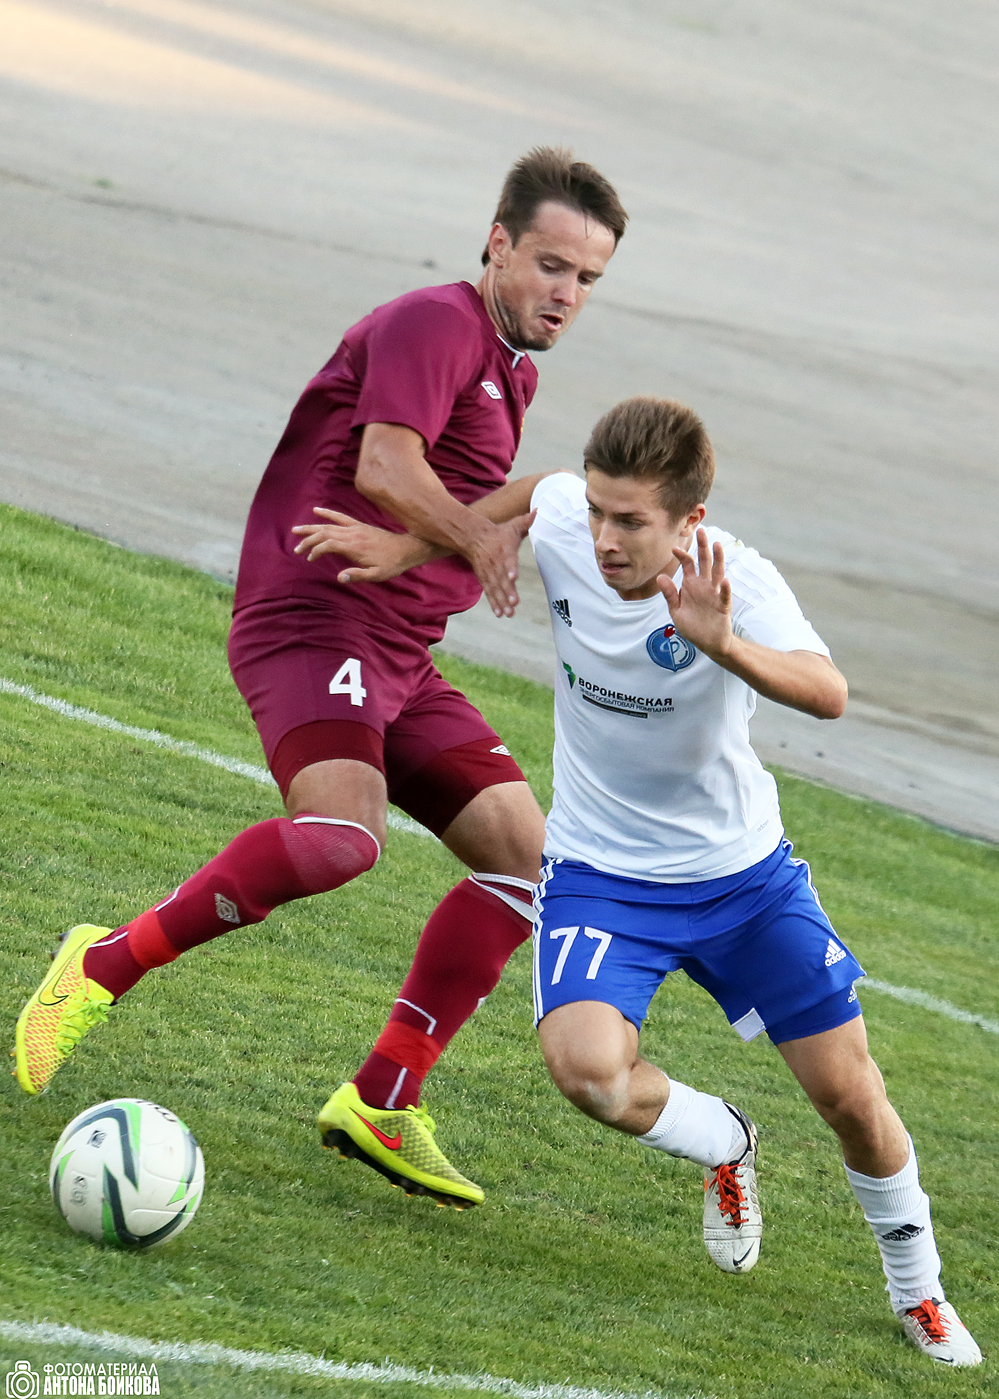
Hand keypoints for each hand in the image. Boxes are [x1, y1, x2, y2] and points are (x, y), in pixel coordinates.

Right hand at [291, 508, 430, 582]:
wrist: (406, 549)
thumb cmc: (391, 564)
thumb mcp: (377, 575)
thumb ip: (358, 575)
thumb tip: (339, 578)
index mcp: (354, 547)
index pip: (328, 544)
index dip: (315, 550)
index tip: (309, 559)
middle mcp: (353, 534)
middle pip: (324, 533)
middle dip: (308, 540)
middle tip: (296, 549)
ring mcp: (355, 528)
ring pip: (328, 525)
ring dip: (311, 527)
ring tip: (296, 530)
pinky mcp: (359, 525)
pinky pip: (340, 517)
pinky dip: (327, 513)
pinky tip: (316, 511)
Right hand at [466, 511, 534, 617]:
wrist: (473, 538)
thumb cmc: (498, 533)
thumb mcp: (512, 525)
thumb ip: (526, 521)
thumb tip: (538, 511)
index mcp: (503, 550)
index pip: (507, 560)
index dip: (510, 568)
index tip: (513, 577)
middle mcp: (495, 564)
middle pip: (501, 579)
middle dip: (507, 592)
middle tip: (514, 603)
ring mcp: (489, 573)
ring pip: (495, 589)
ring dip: (502, 601)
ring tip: (510, 613)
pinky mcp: (485, 579)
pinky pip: (489, 593)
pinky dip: (494, 603)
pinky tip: (500, 613)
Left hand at [657, 528, 732, 659]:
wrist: (708, 642)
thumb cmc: (692, 625)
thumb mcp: (676, 610)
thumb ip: (669, 594)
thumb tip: (660, 576)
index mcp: (691, 584)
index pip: (688, 564)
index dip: (682, 555)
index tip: (673, 548)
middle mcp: (704, 585)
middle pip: (705, 562)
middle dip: (703, 547)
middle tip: (702, 530)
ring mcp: (714, 594)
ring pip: (718, 573)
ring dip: (718, 559)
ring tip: (717, 545)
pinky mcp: (723, 606)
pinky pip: (724, 595)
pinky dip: (725, 588)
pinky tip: (725, 581)